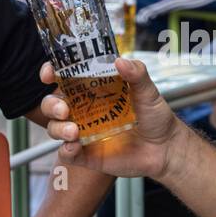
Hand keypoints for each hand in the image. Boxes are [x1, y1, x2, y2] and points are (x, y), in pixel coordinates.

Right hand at [38, 57, 182, 178]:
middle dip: (51, 105)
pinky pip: (67, 153)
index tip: (49, 74)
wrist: (166, 149)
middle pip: (52, 104)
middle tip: (64, 109)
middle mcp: (85, 110)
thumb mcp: (148, 91)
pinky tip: (74, 147)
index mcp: (94, 90)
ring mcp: (84, 133)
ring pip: (55, 128)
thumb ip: (136, 74)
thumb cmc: (156, 117)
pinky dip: (66, 150)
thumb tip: (120, 61)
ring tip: (74, 131)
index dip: (51, 73)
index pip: (64, 78)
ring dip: (57, 128)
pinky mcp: (88, 155)